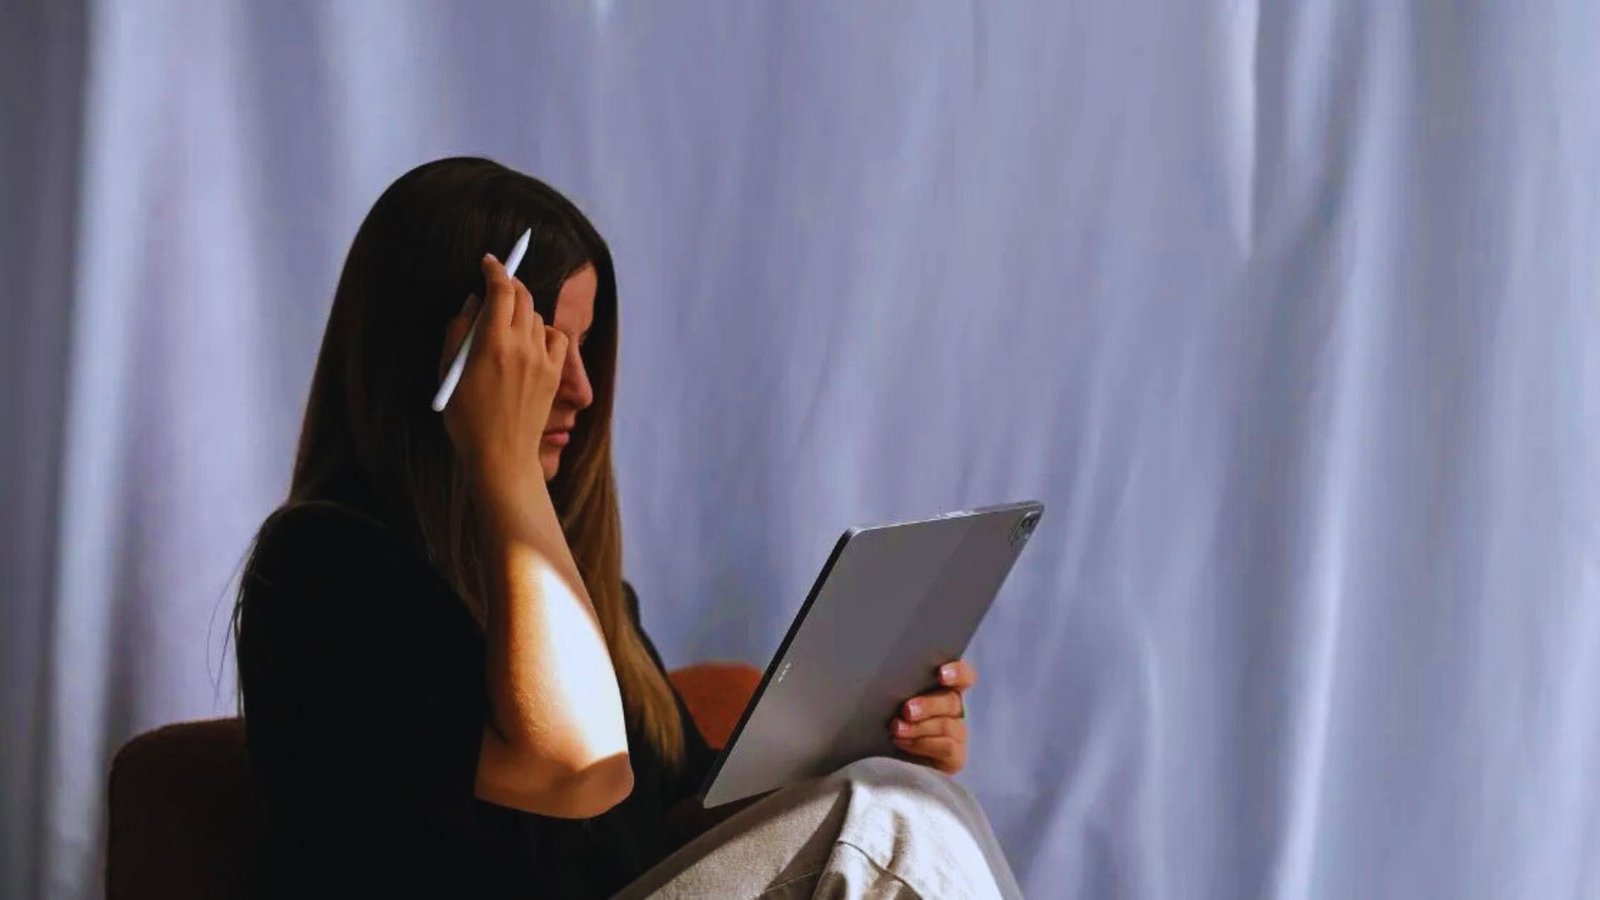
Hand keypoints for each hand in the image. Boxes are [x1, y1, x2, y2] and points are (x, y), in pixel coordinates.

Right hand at [440, 254, 568, 513]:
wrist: (501, 455)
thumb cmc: (466, 418)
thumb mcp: (450, 372)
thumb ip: (459, 332)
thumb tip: (473, 303)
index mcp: (492, 343)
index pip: (501, 289)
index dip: (496, 269)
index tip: (489, 262)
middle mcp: (522, 346)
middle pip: (523, 296)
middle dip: (510, 285)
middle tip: (498, 287)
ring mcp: (542, 360)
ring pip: (537, 317)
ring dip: (523, 313)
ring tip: (507, 328)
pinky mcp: (555, 374)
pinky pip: (557, 338)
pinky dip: (545, 333)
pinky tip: (532, 343)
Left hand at [889, 659, 975, 774]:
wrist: (886, 762)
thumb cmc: (889, 720)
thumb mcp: (892, 703)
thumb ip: (899, 689)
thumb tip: (886, 678)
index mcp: (945, 688)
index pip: (964, 676)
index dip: (957, 672)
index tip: (941, 674)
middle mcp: (955, 709)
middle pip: (951, 701)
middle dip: (928, 705)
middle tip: (906, 710)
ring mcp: (958, 733)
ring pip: (946, 725)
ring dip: (919, 727)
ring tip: (896, 728)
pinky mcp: (956, 757)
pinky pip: (946, 748)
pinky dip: (922, 744)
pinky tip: (902, 742)